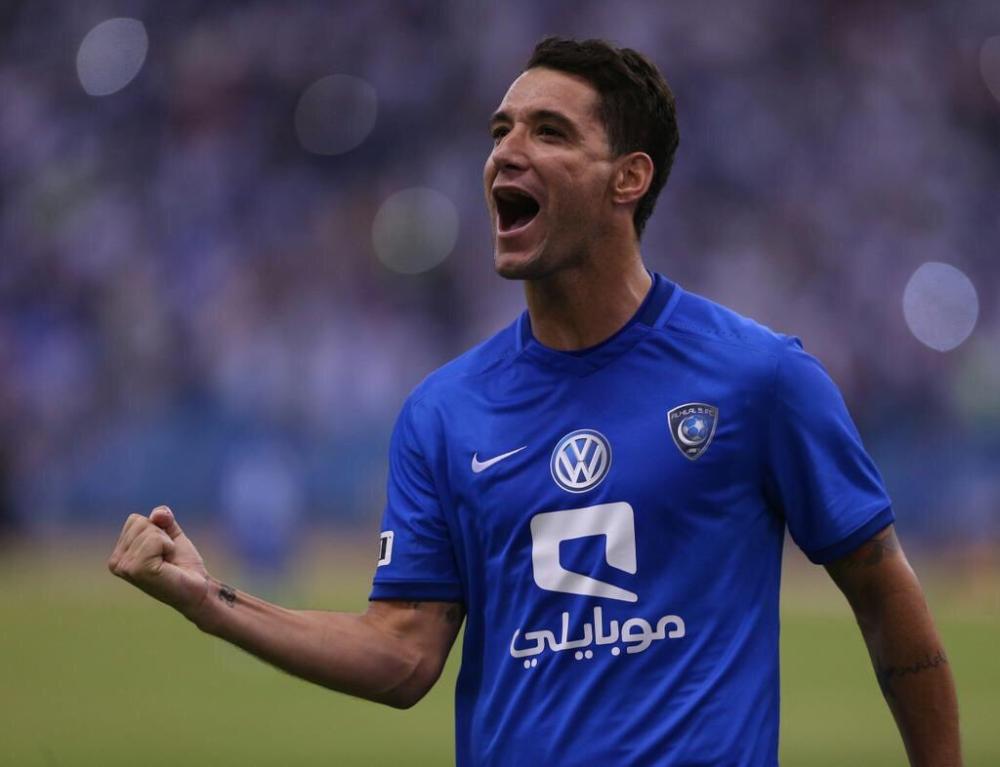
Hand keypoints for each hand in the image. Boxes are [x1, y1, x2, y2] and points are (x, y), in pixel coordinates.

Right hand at [107, 506, 210, 622]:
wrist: (198, 588)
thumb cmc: (183, 564)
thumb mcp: (172, 535)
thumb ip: (163, 518)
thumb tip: (158, 514)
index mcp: (119, 554)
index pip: (135, 520)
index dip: (157, 530)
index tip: (162, 550)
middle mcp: (116, 562)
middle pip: (141, 522)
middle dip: (161, 536)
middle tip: (166, 557)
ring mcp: (125, 568)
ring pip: (149, 530)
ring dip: (166, 543)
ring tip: (167, 562)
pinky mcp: (137, 570)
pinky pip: (155, 540)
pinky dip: (167, 547)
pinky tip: (167, 565)